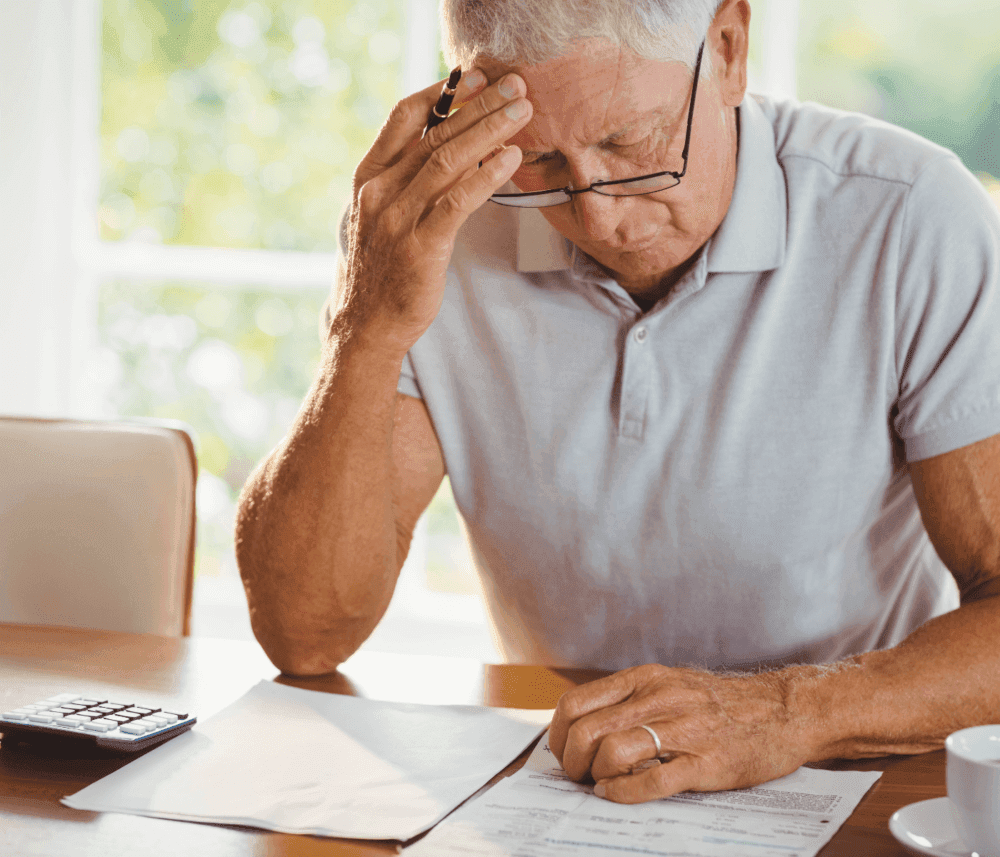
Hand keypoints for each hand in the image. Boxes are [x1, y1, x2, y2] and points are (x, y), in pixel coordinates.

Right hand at [332, 69, 532, 353]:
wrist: (364, 324)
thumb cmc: (380, 269)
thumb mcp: (381, 215)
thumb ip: (406, 180)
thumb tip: (450, 149)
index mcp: (368, 177)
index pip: (404, 118)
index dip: (441, 93)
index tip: (474, 77)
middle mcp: (380, 190)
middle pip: (435, 133)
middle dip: (479, 104)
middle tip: (514, 85)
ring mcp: (398, 217)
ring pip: (448, 160)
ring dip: (490, 130)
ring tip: (522, 112)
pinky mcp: (420, 246)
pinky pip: (457, 201)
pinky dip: (486, 175)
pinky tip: (510, 158)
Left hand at [548, 664, 812, 803]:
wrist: (784, 709)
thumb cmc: (721, 702)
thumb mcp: (669, 684)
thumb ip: (631, 700)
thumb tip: (585, 726)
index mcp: (645, 679)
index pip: (576, 702)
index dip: (557, 733)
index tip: (562, 751)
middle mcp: (658, 699)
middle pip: (586, 731)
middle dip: (571, 761)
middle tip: (577, 776)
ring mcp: (682, 730)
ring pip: (612, 752)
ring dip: (595, 777)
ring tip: (599, 785)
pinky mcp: (705, 763)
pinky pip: (651, 781)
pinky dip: (624, 793)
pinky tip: (618, 795)